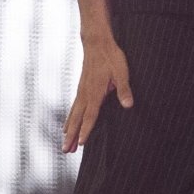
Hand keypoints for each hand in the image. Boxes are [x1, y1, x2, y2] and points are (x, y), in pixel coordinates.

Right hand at [63, 34, 131, 151]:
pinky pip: (73, 108)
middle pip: (77, 119)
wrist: (97, 43)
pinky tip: (67, 126)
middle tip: (65, 151)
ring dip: (69, 131)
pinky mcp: (81, 89)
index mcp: (95, 92)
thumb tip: (128, 105)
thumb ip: (123, 90)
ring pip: (73, 115)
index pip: (90, 116)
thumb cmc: (111, 57)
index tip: (81, 144)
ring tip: (64, 145)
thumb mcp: (122, 72)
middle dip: (71, 136)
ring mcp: (81, 92)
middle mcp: (85, 94)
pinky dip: (69, 119)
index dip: (86, 130)